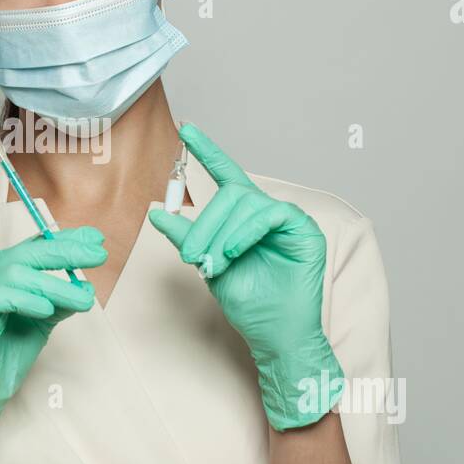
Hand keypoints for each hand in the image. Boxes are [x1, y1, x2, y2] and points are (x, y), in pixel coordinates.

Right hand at [0, 226, 106, 463]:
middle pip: (26, 253)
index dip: (64, 240)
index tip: (95, 238)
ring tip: (84, 299)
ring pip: (17, 273)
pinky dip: (26, 300)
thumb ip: (57, 301)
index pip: (31, 247)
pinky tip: (47, 309)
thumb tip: (85, 285)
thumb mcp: (40, 324)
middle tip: (98, 254)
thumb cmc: (4, 359)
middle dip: (66, 251)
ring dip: (56, 285)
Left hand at [148, 124, 343, 430]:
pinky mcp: (305, 231)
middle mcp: (266, 213)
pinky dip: (245, 232)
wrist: (273, 335)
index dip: (207, 151)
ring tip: (212, 263)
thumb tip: (158, 212)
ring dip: (220, 232)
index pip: (226, 174)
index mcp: (243, 218)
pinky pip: (270, 215)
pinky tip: (233, 252)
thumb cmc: (248, 303)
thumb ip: (187, 236)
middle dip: (205, 222)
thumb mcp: (208, 265)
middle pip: (230, 194)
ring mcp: (288, 220)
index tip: (186, 128)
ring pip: (246, 203)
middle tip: (191, 256)